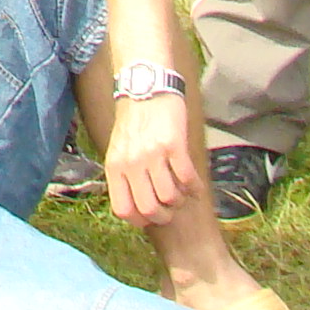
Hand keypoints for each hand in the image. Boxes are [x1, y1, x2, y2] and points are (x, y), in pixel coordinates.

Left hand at [96, 94, 195, 224]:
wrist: (145, 88)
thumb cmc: (134, 121)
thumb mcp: (119, 149)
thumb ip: (125, 175)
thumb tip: (138, 208)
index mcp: (115, 166)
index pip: (123, 210)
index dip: (139, 220)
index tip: (150, 217)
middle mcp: (131, 163)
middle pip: (149, 209)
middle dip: (163, 216)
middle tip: (170, 210)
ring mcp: (152, 154)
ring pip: (169, 197)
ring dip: (179, 201)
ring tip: (182, 193)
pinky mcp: (173, 145)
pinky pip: (186, 178)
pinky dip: (193, 187)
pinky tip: (194, 186)